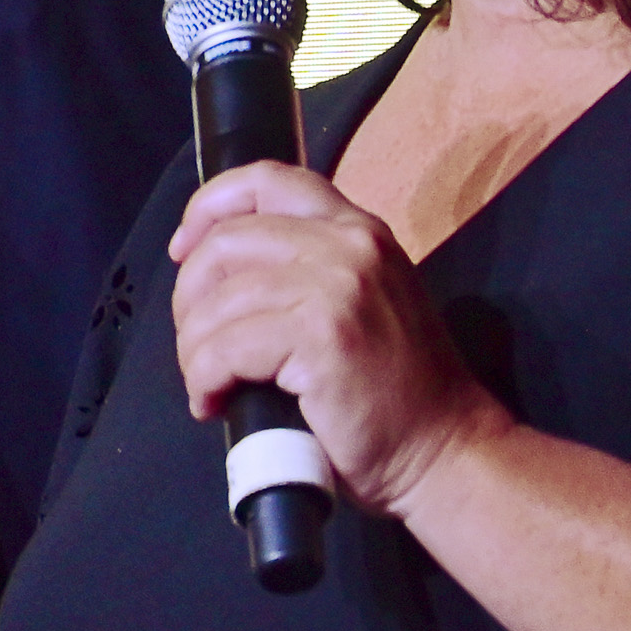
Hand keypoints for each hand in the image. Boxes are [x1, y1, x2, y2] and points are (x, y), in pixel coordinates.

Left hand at [170, 160, 504, 515]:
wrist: (446, 450)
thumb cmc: (398, 393)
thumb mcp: (364, 302)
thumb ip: (312, 270)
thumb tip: (219, 272)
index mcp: (358, 229)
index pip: (267, 179)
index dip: (210, 206)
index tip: (184, 249)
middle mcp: (349, 245)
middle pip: (227, 241)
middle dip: (190, 296)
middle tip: (197, 345)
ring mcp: (337, 287)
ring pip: (217, 302)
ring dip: (194, 351)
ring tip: (207, 385)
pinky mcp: (322, 337)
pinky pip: (225, 348)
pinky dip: (204, 378)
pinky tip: (214, 402)